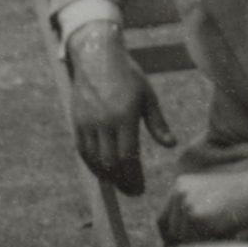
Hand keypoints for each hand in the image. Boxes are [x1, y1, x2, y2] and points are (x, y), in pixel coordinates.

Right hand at [67, 23, 173, 195]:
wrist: (97, 55)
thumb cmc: (128, 75)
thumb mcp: (148, 96)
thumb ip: (158, 123)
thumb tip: (171, 145)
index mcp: (125, 115)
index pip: (128, 157)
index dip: (134, 178)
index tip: (140, 189)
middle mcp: (104, 121)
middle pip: (110, 163)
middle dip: (121, 181)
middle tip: (132, 191)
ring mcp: (88, 121)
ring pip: (95, 159)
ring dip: (107, 175)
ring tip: (119, 182)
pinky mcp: (76, 120)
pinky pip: (83, 150)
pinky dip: (92, 164)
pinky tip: (102, 169)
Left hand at [158, 166, 247, 245]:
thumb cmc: (242, 198)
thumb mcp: (210, 199)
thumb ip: (190, 215)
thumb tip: (171, 246)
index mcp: (180, 186)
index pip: (162, 220)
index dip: (170, 237)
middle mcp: (180, 193)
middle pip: (172, 232)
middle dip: (189, 241)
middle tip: (213, 237)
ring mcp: (188, 204)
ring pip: (185, 240)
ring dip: (203, 242)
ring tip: (224, 229)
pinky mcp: (199, 217)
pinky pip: (198, 243)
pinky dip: (212, 244)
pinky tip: (228, 231)